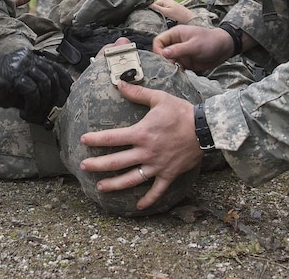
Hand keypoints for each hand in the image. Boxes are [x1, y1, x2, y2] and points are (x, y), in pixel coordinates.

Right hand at [0, 48, 72, 124]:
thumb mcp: (18, 85)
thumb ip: (34, 89)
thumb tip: (52, 105)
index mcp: (30, 58)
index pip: (55, 67)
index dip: (65, 81)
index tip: (70, 93)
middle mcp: (28, 59)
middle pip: (52, 76)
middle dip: (56, 96)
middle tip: (54, 112)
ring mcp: (22, 66)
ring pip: (44, 84)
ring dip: (43, 104)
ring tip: (35, 116)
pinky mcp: (15, 76)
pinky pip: (33, 92)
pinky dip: (33, 106)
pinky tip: (25, 114)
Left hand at [79, 81, 202, 211]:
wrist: (205, 128)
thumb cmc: (181, 112)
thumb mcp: (159, 98)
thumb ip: (137, 93)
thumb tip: (120, 82)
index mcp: (141, 133)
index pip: (112, 138)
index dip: (95, 139)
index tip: (83, 140)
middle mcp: (145, 152)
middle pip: (116, 162)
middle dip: (97, 165)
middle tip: (84, 167)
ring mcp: (156, 166)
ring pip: (131, 179)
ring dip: (114, 185)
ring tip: (100, 188)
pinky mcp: (168, 174)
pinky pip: (156, 191)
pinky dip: (148, 199)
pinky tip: (138, 205)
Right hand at [149, 0, 194, 24]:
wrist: (190, 20)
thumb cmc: (180, 16)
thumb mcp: (166, 12)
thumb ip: (155, 9)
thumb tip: (145, 6)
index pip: (151, 6)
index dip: (150, 13)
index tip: (152, 19)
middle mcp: (164, 0)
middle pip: (154, 9)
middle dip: (155, 15)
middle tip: (159, 20)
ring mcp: (166, 5)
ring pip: (157, 12)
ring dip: (159, 17)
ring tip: (163, 21)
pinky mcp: (169, 10)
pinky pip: (162, 14)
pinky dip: (162, 18)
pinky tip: (165, 21)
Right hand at [153, 25, 233, 72]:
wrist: (224, 49)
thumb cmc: (210, 41)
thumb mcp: (194, 45)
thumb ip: (179, 49)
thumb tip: (164, 53)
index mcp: (176, 34)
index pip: (159, 41)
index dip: (158, 50)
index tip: (162, 59)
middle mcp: (176, 43)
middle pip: (161, 52)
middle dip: (163, 60)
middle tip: (169, 67)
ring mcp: (180, 53)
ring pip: (167, 61)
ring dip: (169, 67)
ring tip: (175, 71)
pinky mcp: (185, 62)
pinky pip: (175, 67)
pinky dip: (175, 71)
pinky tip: (180, 74)